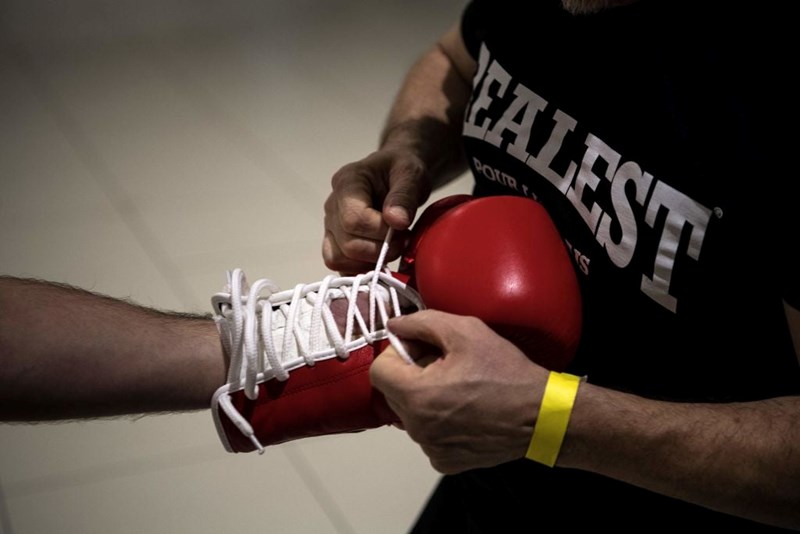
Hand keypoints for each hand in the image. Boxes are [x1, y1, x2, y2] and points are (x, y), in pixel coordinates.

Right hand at [322, 148, 431, 274]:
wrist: (395, 173)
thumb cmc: (401, 170)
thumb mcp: (411, 173)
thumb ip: (405, 195)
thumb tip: (397, 221)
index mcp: (346, 182)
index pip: (353, 220)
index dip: (381, 232)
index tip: (403, 228)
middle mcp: (332, 205)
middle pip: (347, 243)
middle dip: (381, 249)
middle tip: (403, 239)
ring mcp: (330, 226)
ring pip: (337, 258)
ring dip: (369, 261)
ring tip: (391, 247)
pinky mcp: (335, 242)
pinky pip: (339, 265)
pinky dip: (361, 269)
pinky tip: (381, 258)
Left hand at [370, 310, 549, 473]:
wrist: (541, 416)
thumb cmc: (505, 371)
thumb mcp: (465, 331)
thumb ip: (421, 323)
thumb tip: (394, 325)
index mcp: (416, 396)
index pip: (378, 371)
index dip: (398, 354)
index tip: (422, 350)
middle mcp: (416, 428)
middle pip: (393, 393)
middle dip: (412, 376)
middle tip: (446, 366)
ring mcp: (430, 448)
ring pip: (410, 415)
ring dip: (425, 399)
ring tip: (460, 389)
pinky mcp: (445, 462)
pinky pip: (428, 436)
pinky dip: (439, 423)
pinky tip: (465, 412)